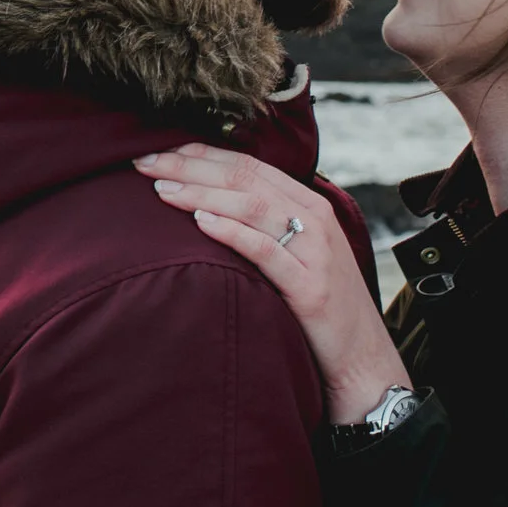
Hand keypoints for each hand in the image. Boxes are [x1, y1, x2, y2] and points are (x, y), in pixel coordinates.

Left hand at [135, 142, 409, 421]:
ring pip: (252, 206)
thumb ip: (266, 223)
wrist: (362, 356)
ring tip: (161, 189)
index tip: (159, 150)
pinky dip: (231, 231)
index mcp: (309, 203)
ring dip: (201, 194)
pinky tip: (200, 222)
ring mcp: (315, 250)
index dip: (202, 153)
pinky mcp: (311, 286)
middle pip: (245, 178)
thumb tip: (209, 204)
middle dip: (190, 165)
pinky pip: (266, 250)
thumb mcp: (298, 252)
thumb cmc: (320, 304)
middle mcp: (314, 217)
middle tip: (144, 162)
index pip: (249, 165)